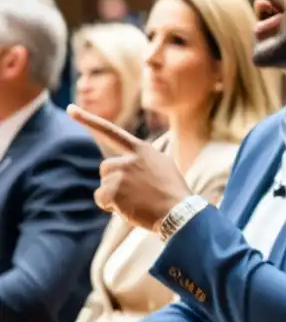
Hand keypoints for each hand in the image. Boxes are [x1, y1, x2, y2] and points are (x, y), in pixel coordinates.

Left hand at [68, 105, 191, 231]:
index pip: (111, 131)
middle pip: (106, 167)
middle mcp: (129, 158)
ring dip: (114, 195)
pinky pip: (101, 199)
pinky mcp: (114, 190)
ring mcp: (122, 173)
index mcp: (141, 149)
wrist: (179, 212)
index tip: (70, 109)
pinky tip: (130, 208)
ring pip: (104, 184)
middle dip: (114, 180)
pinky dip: (111, 206)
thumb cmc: (173, 191)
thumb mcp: (164, 165)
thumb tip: (134, 156)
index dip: (88, 120)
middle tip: (136, 193)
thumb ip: (145, 158)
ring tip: (137, 201)